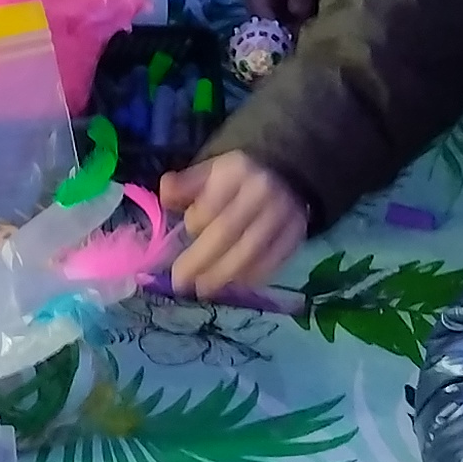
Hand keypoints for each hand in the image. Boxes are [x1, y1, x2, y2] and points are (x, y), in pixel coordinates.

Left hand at [159, 149, 309, 297]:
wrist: (288, 174)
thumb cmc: (238, 179)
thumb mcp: (210, 171)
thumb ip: (185, 185)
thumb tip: (165, 196)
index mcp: (236, 171)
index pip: (210, 204)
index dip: (194, 226)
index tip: (181, 239)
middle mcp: (263, 191)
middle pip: (228, 231)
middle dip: (201, 260)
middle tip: (180, 283)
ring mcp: (284, 213)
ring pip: (251, 250)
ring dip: (224, 274)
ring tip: (203, 290)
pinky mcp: (297, 232)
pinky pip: (274, 260)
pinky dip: (252, 276)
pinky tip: (234, 285)